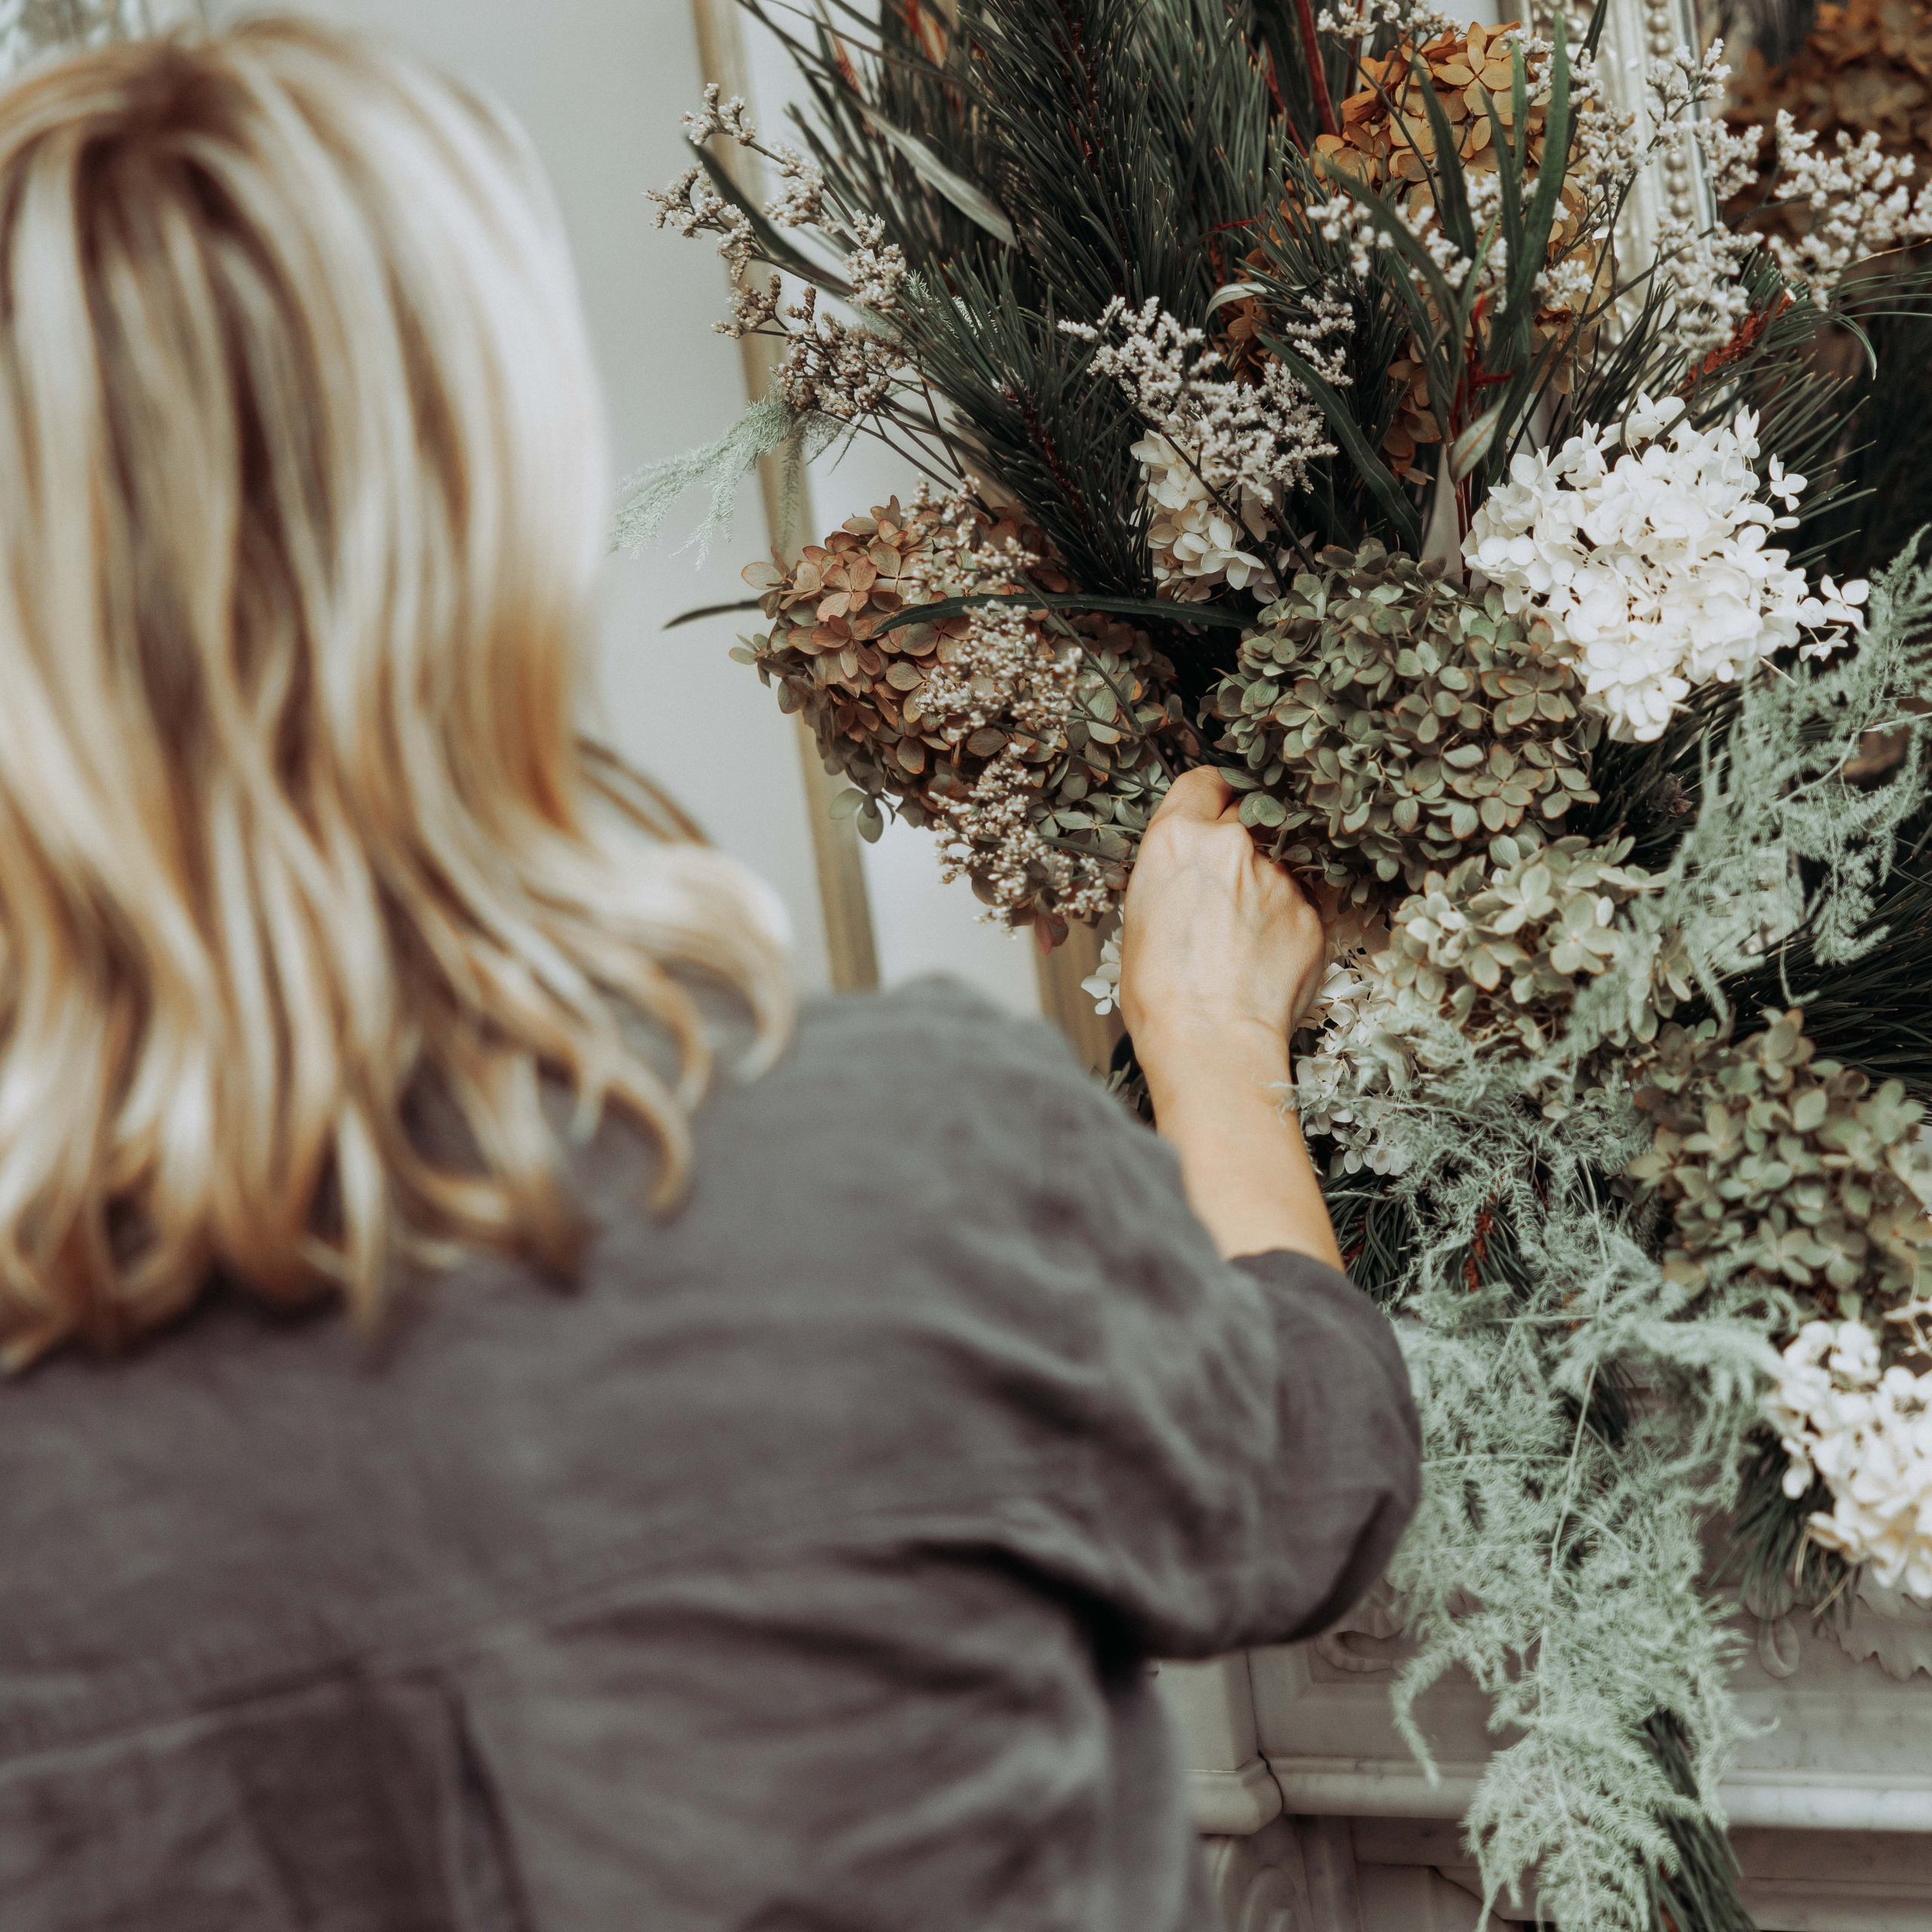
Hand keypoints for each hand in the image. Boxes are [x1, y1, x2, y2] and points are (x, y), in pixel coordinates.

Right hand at [1115, 767, 1340, 1266]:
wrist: (1209, 1041)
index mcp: (1177, 839)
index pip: (1204, 781)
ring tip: (1243, 928)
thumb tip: (1190, 863)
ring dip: (1265, 877)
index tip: (1212, 813)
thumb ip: (1173, 870)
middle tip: (1227, 876)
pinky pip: (1301, 896)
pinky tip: (1264, 950)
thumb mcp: (1139, 915)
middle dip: (1240, 834)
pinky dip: (1286, 915)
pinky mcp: (1310, 910)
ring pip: (1278, 855)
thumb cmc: (1162, 993)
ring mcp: (1277, 876)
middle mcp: (1232, 845)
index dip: (1209, 799)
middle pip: (1247, 811)